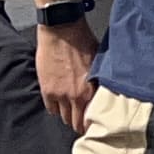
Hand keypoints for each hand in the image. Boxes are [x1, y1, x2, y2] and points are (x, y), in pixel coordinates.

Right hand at [35, 15, 98, 133]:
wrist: (62, 30)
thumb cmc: (83, 41)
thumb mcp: (100, 62)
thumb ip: (101, 81)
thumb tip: (106, 93)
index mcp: (92, 90)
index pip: (92, 119)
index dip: (93, 123)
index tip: (94, 124)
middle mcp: (75, 96)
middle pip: (76, 122)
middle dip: (80, 123)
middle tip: (82, 122)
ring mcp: (59, 94)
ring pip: (63, 117)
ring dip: (67, 115)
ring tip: (71, 112)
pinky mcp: (46, 89)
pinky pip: (50, 108)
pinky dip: (55, 108)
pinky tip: (60, 103)